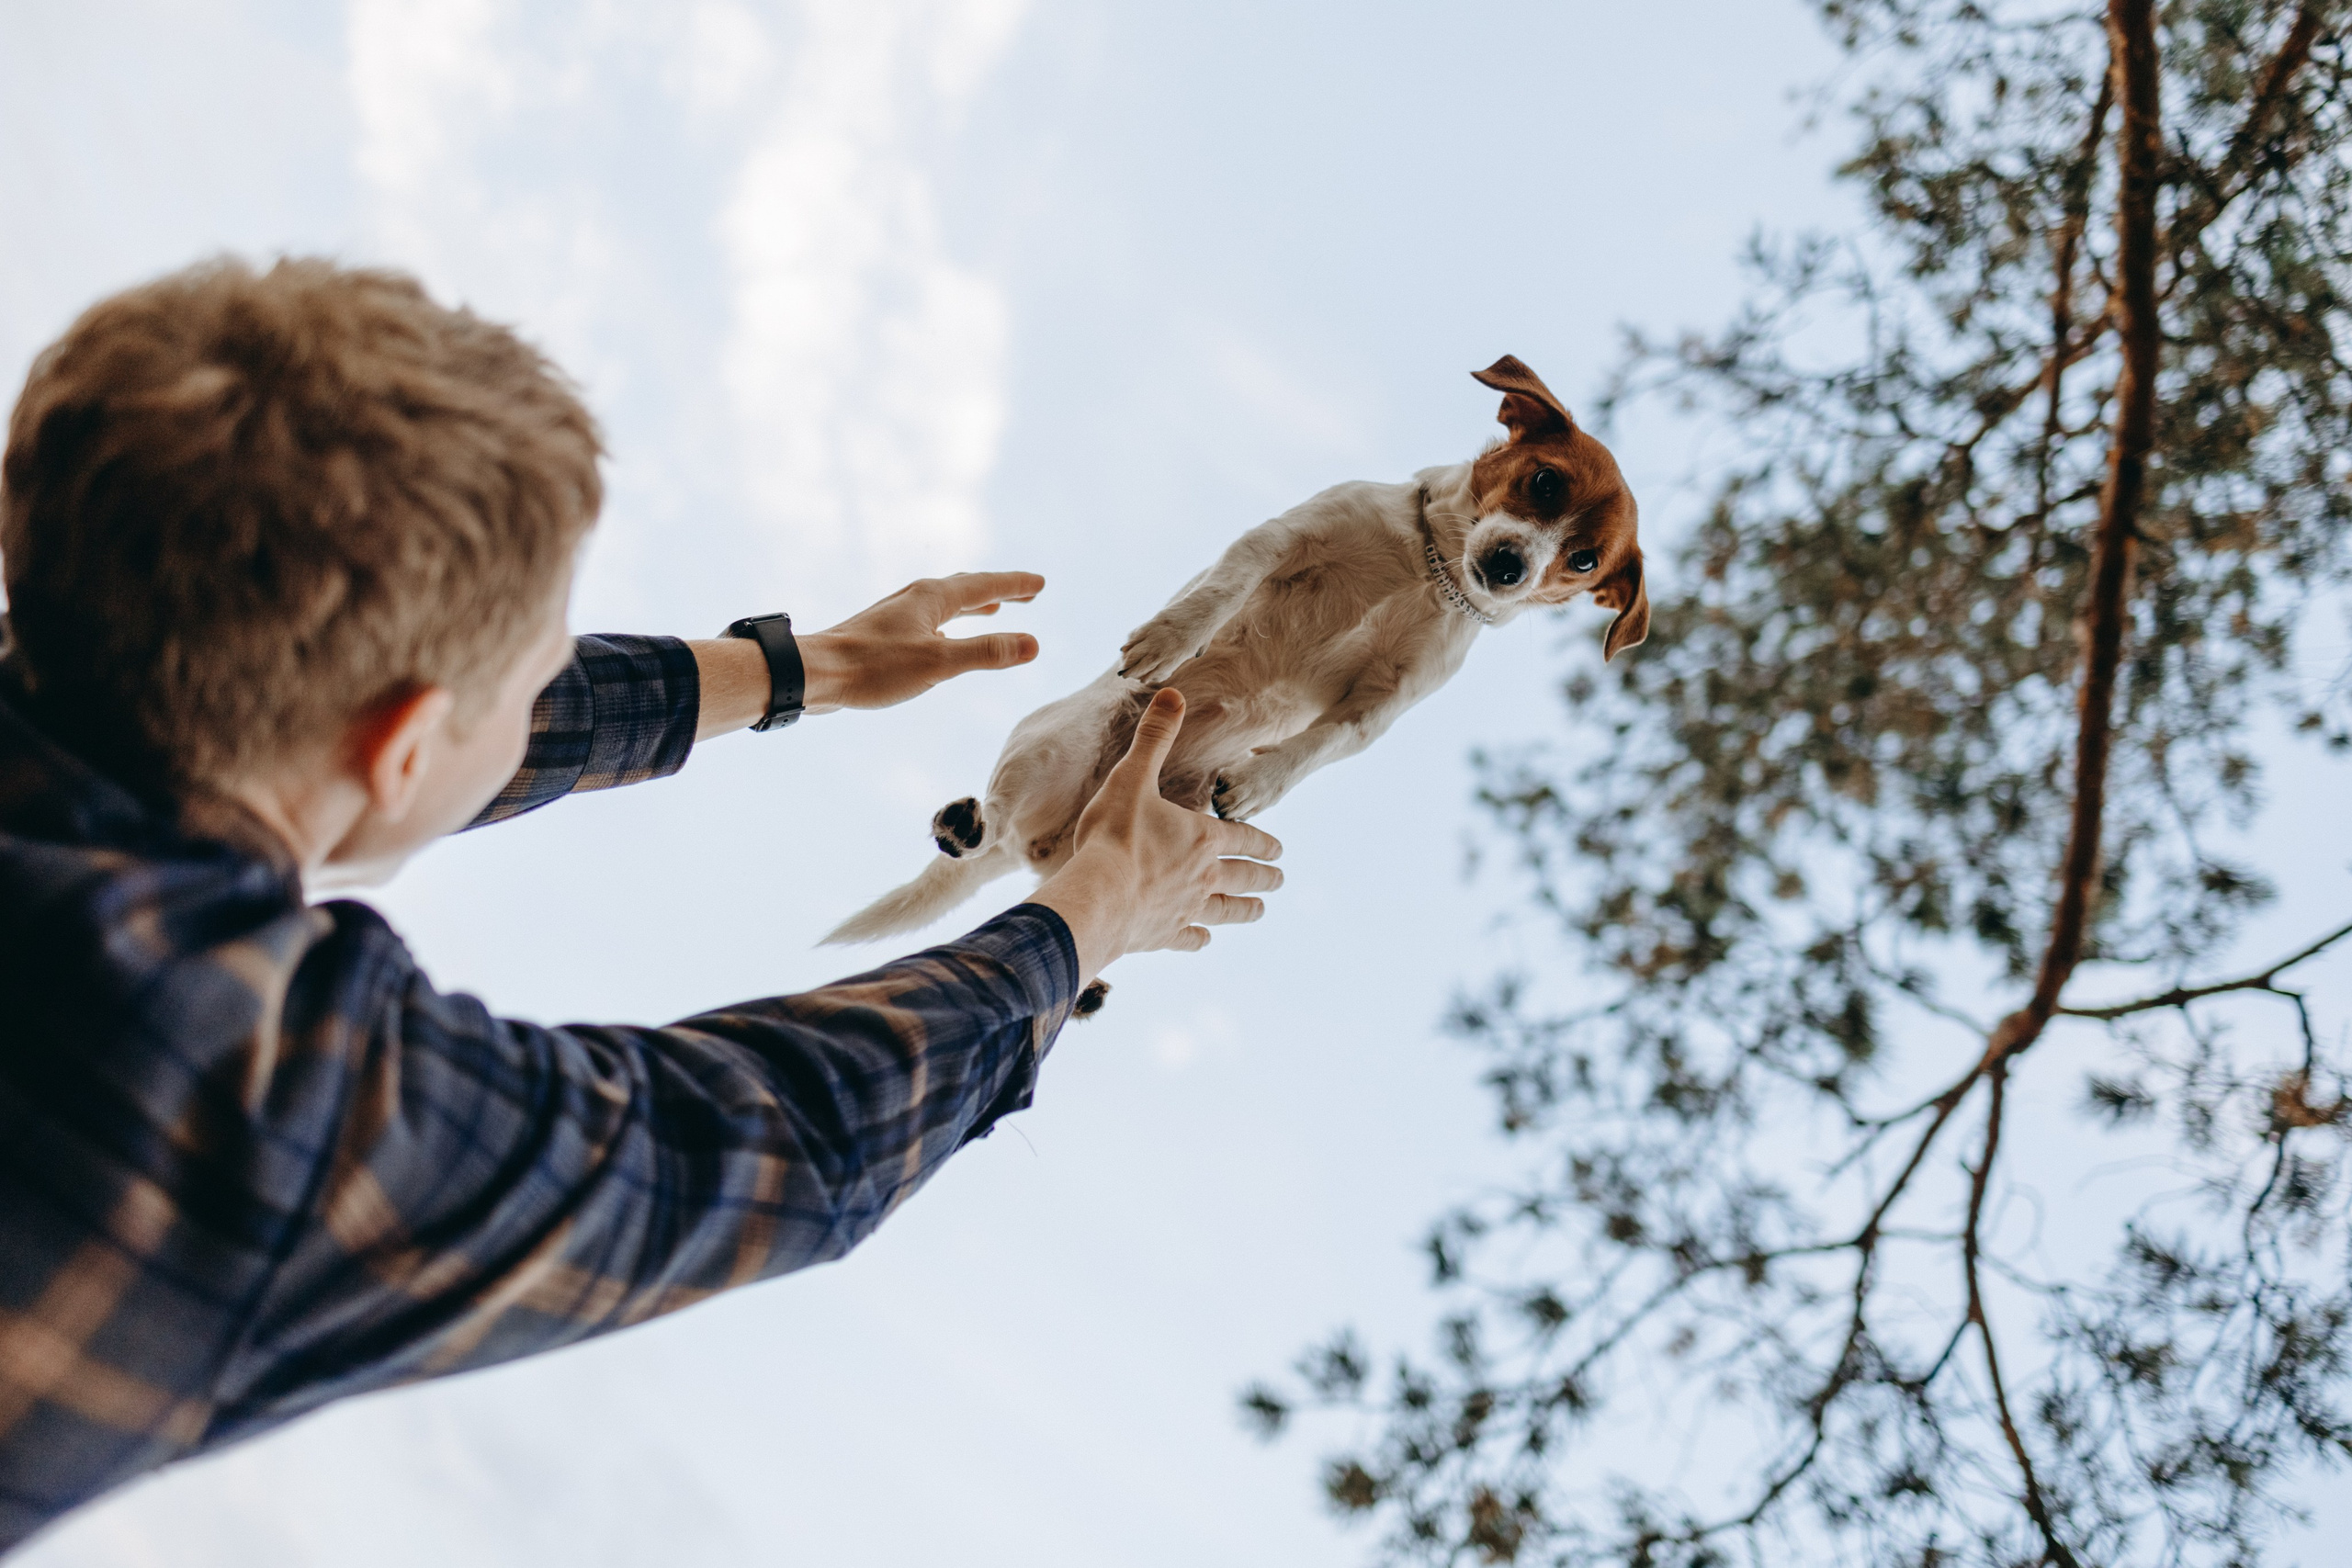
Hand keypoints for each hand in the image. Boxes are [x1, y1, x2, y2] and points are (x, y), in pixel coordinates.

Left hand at [691, 572, 1043, 738]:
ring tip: (992, 610)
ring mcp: (899, 615)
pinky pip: (931, 621)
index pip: (985, 586)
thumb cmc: (875, 667)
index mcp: (932, 598)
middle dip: (998, 591)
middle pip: (966, 589)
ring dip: (973, 606)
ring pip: (946, 605)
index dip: (1014, 585)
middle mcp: (916, 598)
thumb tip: (1033, 644)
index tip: (1040, 583)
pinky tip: (944, 637)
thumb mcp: (940, 663)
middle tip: (1026, 593)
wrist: (817, 673)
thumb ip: (987, 653)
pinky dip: (950, 623)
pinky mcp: (885, 634)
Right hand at [1028, 689, 1284, 983]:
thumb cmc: (1115, 836)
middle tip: (1280, 880)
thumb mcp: (1133, 777)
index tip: (1280, 849)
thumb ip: (1154, 737)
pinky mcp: (1164, 935)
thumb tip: (1173, 693)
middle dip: (1264, 877)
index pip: (1243, 837)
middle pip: (1243, 878)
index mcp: (1201, 838)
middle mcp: (1202, 877)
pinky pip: (1189, 938)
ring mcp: (1185, 909)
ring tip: (1260, 912)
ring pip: (1226, 912)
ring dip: (1245, 911)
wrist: (1097, 898)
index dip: (1262, 841)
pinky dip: (1199, 938)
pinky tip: (1202, 939)